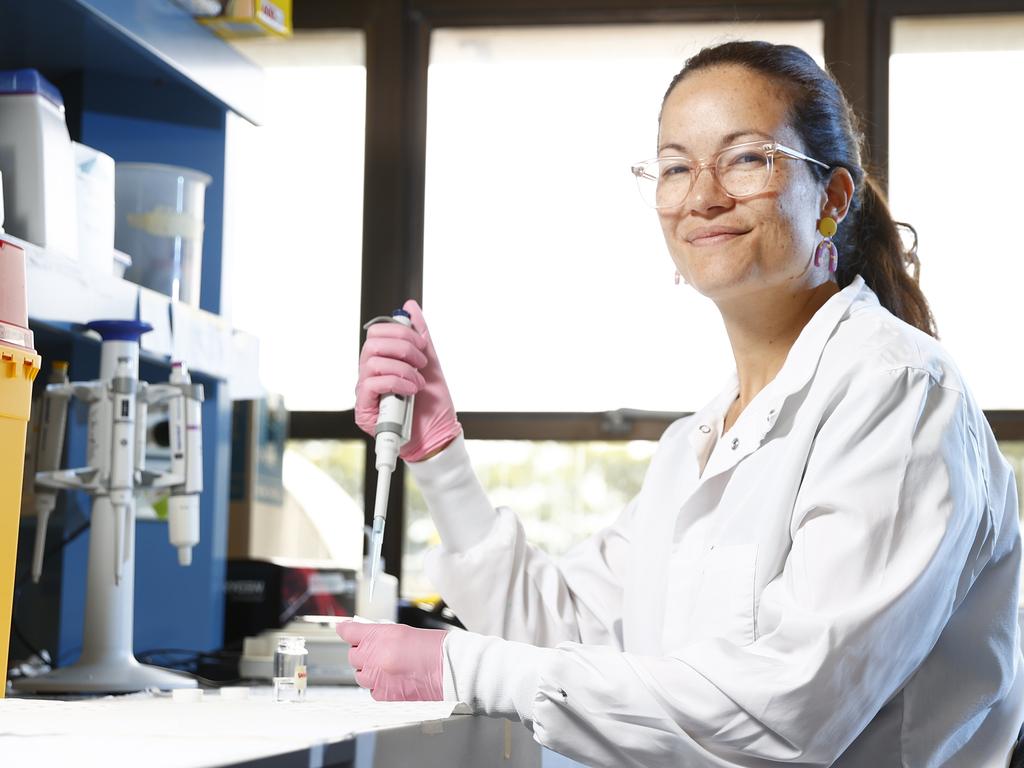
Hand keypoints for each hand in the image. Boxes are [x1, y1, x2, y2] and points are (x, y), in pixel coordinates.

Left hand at [336, 621, 447, 700]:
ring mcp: (376, 678)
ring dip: (369, 670)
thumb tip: (365, 636)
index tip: (343, 628)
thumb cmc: (433, 648)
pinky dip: (379, 686)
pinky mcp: (383, 695)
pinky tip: (394, 680)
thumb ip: (379, 634)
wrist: (448, 669)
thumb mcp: (403, 631)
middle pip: (353, 655)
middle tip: (379, 652)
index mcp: (378, 636)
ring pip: (360, 675)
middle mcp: (373, 657)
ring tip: (389, 667)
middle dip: (363, 653)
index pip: (349, 631)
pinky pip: (372, 690)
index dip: (345, 629)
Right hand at [355, 299, 461, 461]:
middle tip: (421, 362)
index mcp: (383, 360)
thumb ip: (419, 335)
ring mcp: (366, 391)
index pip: (377, 332)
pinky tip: (410, 392)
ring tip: (418, 383)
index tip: (421, 344)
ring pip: (371, 362)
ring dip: (403, 369)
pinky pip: (371, 383)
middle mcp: (370, 373)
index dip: (399, 331)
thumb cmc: (432, 403)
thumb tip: (409, 306)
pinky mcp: (364, 409)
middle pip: (372, 343)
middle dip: (402, 347)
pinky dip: (396, 382)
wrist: (437, 434)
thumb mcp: (430, 363)